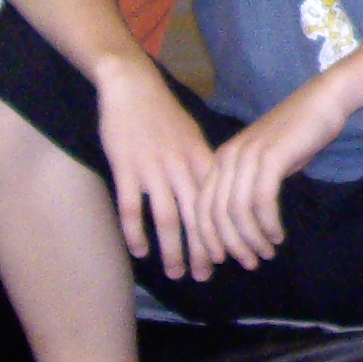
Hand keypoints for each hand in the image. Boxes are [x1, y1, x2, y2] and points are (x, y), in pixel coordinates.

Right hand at [94, 59, 220, 282]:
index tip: (235, 255)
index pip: (219, 204)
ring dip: (173, 249)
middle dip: (205, 249)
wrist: (132, 85)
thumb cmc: (162, 113)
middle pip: (198, 216)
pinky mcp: (126, 168)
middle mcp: (182, 167)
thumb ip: (201, 165)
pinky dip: (137, 232)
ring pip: (168, 218)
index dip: (227, 232)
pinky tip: (141, 252)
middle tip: (208, 275)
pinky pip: (132, 207)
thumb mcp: (192, 136)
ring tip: (177, 273)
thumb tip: (215, 193)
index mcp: (201, 158)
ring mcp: (154, 169)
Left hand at [196, 85, 346, 271]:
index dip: (207, 238)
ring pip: (236, 211)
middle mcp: (227, 157)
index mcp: (220, 159)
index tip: (221, 261)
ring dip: (250, 239)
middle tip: (248, 263)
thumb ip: (247, 187)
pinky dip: (268, 224)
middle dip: (229, 245)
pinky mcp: (270, 157)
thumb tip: (241, 227)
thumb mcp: (263, 161)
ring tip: (265, 254)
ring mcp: (248, 156)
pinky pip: (261, 201)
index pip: (201, 207)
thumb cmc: (296, 133)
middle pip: (215, 213)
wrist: (323, 101)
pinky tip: (277, 235)